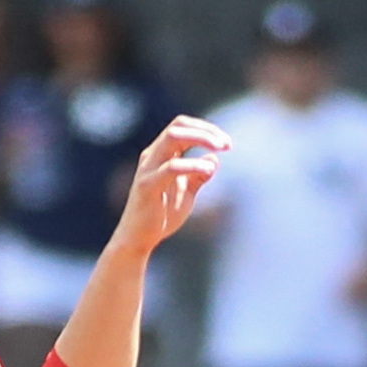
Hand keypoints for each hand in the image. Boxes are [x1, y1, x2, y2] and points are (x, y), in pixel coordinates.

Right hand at [111, 116, 228, 254]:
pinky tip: (208, 170)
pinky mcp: (148, 186)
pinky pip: (172, 167)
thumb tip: (214, 160)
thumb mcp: (186, 191)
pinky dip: (193, 165)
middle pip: (179, 126)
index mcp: (160, 154)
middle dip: (206, 130)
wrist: (138, 240)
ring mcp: (148, 169)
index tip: (227, 144)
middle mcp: (152, 155)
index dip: (206, 129)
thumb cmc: (161, 215)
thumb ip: (198, 175)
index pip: (183, 126)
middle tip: (227, 144)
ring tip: (220, 149)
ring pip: (173, 137)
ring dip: (200, 138)